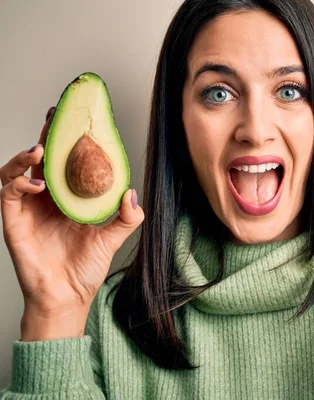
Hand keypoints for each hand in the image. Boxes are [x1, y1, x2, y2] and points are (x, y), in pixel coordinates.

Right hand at [0, 107, 144, 340]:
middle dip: (47, 135)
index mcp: (69, 198)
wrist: (67, 296)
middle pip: (42, 159)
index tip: (78, 119)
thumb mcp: (112, 238)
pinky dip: (19, 183)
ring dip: (27, 156)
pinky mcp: (14, 221)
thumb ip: (127, 217)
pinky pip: (9, 194)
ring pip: (18, 170)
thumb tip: (132, 192)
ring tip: (41, 150)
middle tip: (56, 116)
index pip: (67, 162)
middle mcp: (47, 199)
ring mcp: (29, 209)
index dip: (70, 141)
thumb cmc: (85, 269)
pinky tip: (36, 184)